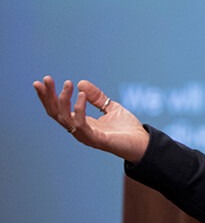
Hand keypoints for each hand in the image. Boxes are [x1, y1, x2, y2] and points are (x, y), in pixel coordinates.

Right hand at [34, 76, 149, 162]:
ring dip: (63, 100)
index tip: (44, 81)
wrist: (143, 143)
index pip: (59, 109)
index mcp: (80, 123)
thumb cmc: (127, 128)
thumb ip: (97, 97)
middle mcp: (79, 130)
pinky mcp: (95, 139)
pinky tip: (81, 95)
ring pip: (65, 119)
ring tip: (68, 83)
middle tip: (45, 80)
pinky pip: (81, 125)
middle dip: (48, 97)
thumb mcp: (110, 107)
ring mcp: (85, 136)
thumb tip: (80, 83)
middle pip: (56, 114)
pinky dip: (79, 109)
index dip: (49, 96)